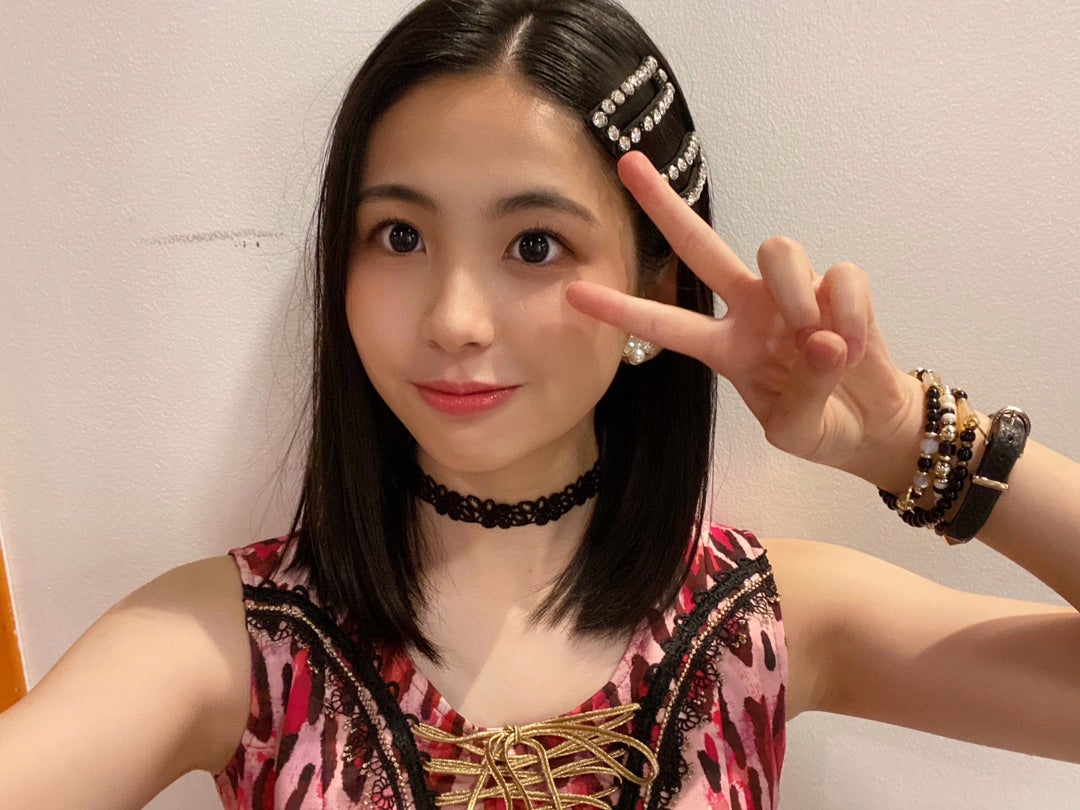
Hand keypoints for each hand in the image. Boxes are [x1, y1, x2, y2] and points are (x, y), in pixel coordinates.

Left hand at [567, 151, 921, 489]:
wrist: (874, 426)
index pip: (664, 324)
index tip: (573, 293)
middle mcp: (750, 308)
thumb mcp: (796, 431)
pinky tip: (854, 345)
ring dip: (795, 292)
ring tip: (818, 342)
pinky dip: (848, 311)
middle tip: (628, 164)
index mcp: (723, 347)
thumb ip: (801, 395)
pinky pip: (838, 275)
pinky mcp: (839, 285)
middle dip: (663, 205)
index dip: (621, 310)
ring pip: (776, 248)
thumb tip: (821, 341)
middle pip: (701, 245)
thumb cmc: (822, 425)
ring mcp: (793, 292)